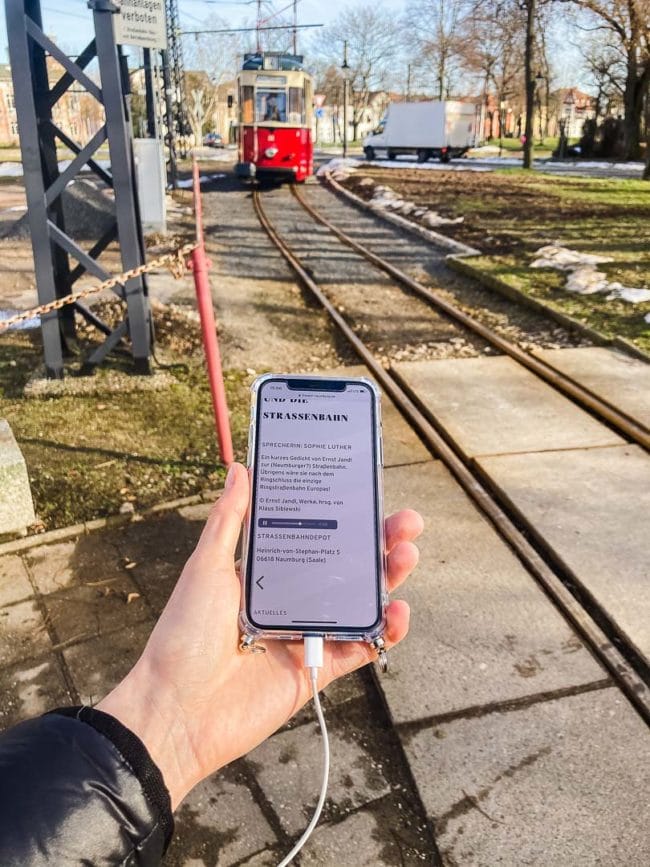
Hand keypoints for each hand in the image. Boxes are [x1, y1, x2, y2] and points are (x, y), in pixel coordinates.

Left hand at [97, 463, 422, 808]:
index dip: (342, 516)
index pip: (314, 534)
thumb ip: (229, 520)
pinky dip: (384, 631)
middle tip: (405, 522)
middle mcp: (290, 599)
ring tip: (406, 556)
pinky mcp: (317, 669)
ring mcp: (306, 634)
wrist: (177, 711)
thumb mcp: (207, 567)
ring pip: (359, 601)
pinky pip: (360, 646)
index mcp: (265, 572)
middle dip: (379, 542)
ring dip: (388, 579)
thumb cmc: (183, 636)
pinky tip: (397, 612)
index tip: (366, 492)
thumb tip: (241, 469)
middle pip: (346, 565)